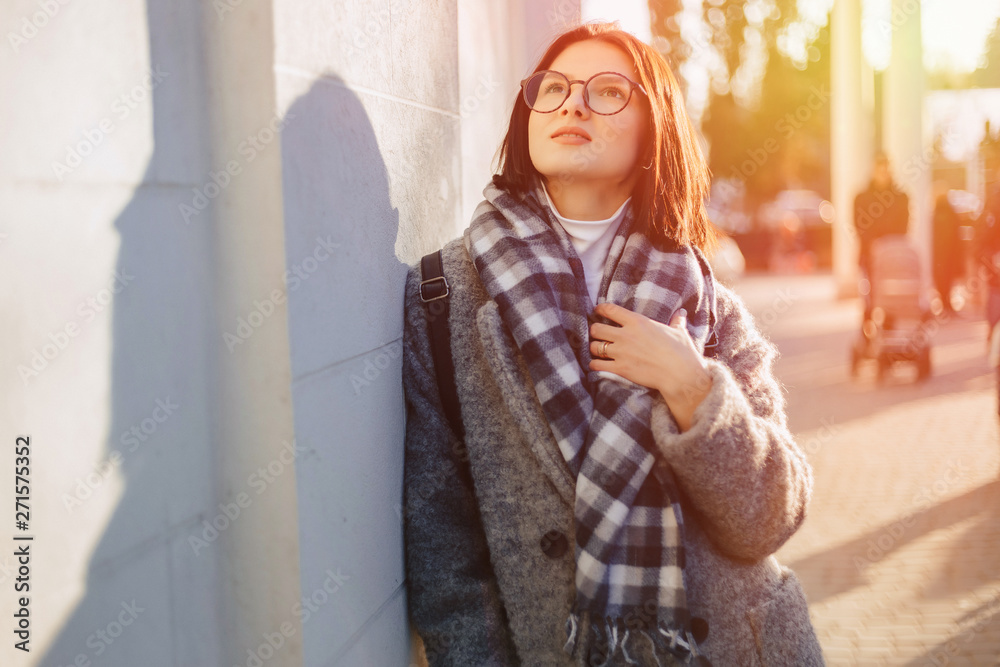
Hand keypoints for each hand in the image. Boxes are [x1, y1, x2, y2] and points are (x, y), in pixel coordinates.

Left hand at [588, 302, 712, 431]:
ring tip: (598, 351)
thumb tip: (681, 314)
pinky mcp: (620, 368)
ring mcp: (621, 352)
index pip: (610, 310)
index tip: (597, 310)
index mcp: (637, 321)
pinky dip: (594, 364)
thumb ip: (676, 322)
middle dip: (595, 331)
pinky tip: (598, 364)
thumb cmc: (682, 352)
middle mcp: (626, 335)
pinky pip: (596, 364)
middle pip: (596, 328)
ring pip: (594, 347)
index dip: (600, 309)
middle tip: (598, 335)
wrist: (680, 374)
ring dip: (594, 349)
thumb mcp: (679, 332)